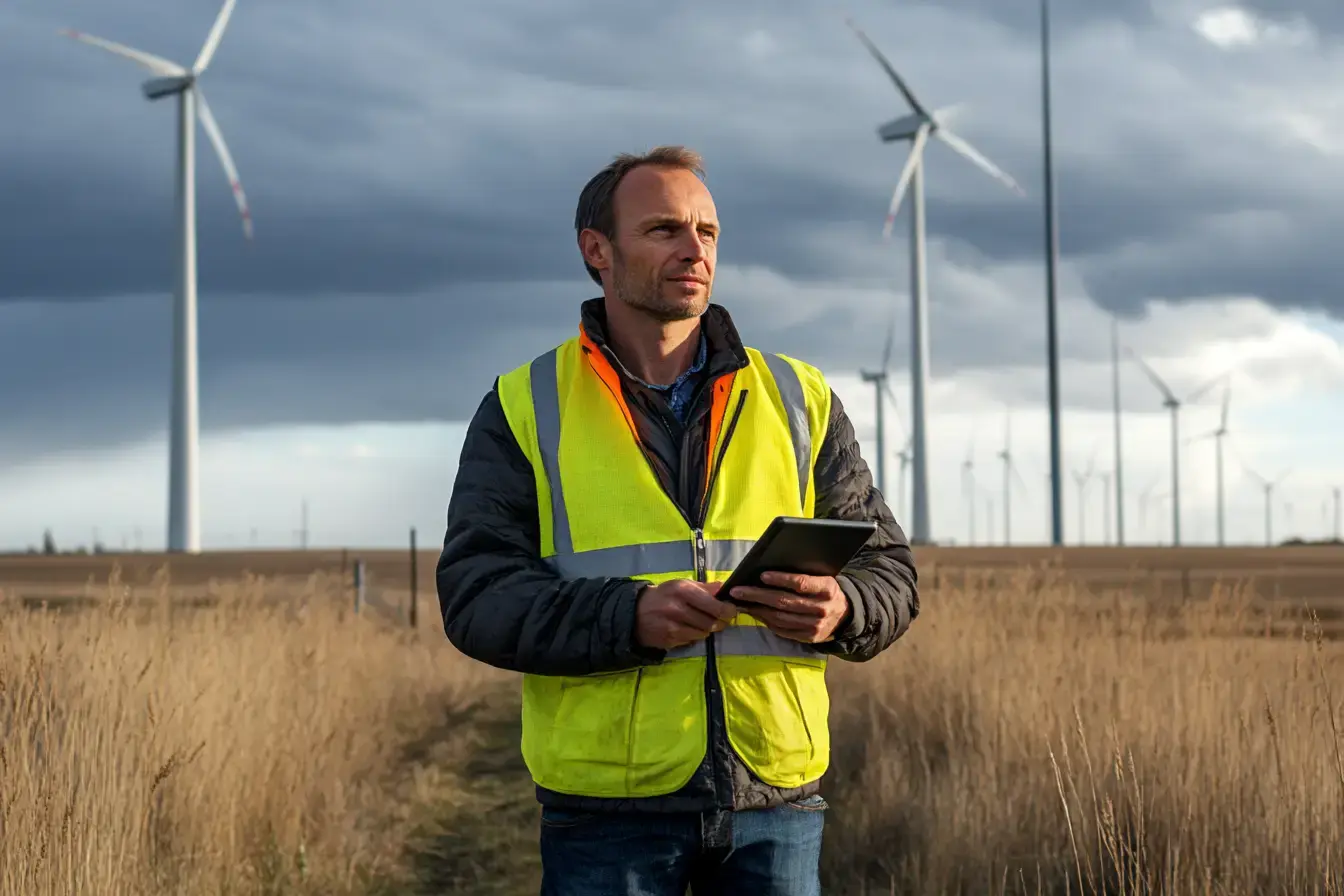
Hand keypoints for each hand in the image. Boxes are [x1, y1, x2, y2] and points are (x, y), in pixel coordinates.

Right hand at [635, 579, 738, 649]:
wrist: (636, 612)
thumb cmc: (664, 596)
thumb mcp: (681, 585)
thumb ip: (704, 587)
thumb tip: (724, 587)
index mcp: (683, 591)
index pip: (713, 605)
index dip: (727, 610)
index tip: (731, 610)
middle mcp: (678, 608)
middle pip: (711, 622)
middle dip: (720, 622)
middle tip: (722, 620)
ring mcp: (673, 626)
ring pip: (703, 633)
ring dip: (707, 629)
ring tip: (703, 623)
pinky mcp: (670, 640)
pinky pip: (692, 640)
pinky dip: (695, 636)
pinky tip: (689, 629)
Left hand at [728, 572, 849, 643]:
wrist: (845, 615)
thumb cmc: (826, 590)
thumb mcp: (823, 577)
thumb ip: (804, 574)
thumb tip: (770, 571)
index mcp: (827, 589)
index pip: (801, 583)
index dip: (781, 579)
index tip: (762, 575)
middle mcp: (822, 609)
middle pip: (785, 602)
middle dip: (758, 596)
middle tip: (738, 591)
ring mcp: (815, 626)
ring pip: (780, 618)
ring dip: (757, 610)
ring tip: (741, 602)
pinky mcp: (809, 638)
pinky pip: (782, 630)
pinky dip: (766, 621)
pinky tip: (754, 613)